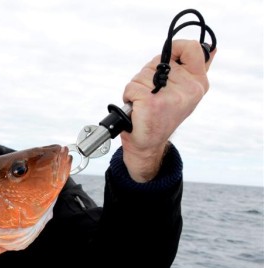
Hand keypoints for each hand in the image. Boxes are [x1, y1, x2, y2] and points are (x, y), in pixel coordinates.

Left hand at [121, 39, 216, 181]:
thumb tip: (212, 48)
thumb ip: (193, 70)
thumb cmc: (161, 115)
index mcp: (198, 83)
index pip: (191, 48)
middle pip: (157, 62)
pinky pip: (132, 87)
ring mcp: (170, 96)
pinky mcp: (152, 102)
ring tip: (144, 104)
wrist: (148, 144)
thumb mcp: (183, 92)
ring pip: (141, 75)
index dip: (174, 48)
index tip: (166, 59)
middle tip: (152, 95)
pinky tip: (137, 109)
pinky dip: (129, 96)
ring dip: (137, 88)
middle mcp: (188, 88)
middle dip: (148, 75)